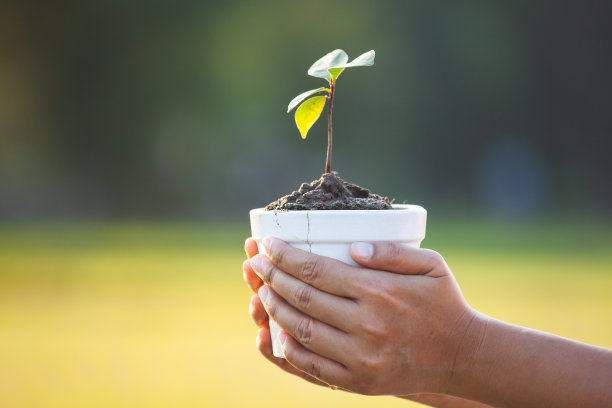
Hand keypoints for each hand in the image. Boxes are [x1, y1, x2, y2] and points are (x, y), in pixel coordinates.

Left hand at [246, 236, 479, 395]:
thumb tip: (352, 245)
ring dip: (273, 309)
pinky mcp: (359, 382)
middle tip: (255, 263)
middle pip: (302, 298)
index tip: (267, 245)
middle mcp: (367, 325)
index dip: (284, 256)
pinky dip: (288, 349)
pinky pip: (312, 366)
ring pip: (301, 331)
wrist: (463, 356)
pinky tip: (275, 331)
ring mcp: (361, 358)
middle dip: (271, 277)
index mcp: (379, 292)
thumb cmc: (444, 303)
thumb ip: (391, 251)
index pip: (316, 270)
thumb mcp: (431, 265)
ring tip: (260, 291)